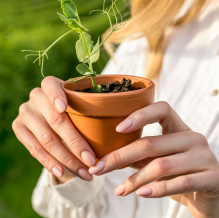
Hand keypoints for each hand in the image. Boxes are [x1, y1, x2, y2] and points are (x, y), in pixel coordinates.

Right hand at [12, 76, 95, 181]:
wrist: (51, 116)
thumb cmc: (74, 107)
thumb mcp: (79, 102)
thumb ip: (88, 107)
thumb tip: (114, 129)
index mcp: (50, 85)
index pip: (50, 85)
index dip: (56, 96)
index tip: (64, 108)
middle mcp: (35, 96)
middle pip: (54, 120)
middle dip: (75, 142)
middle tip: (91, 160)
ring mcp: (25, 112)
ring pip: (46, 139)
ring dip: (66, 159)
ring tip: (84, 173)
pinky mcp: (18, 128)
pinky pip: (34, 149)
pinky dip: (49, 162)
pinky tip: (62, 172)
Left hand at [89, 101, 218, 217]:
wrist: (209, 196)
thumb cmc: (178, 173)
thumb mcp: (158, 160)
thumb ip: (140, 155)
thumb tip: (107, 156)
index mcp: (179, 127)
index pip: (161, 109)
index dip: (139, 116)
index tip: (117, 129)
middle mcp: (193, 137)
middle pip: (151, 142)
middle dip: (120, 156)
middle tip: (98, 168)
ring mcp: (204, 156)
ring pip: (162, 164)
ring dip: (135, 179)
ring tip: (119, 189)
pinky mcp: (213, 177)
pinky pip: (181, 183)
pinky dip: (157, 189)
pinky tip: (141, 194)